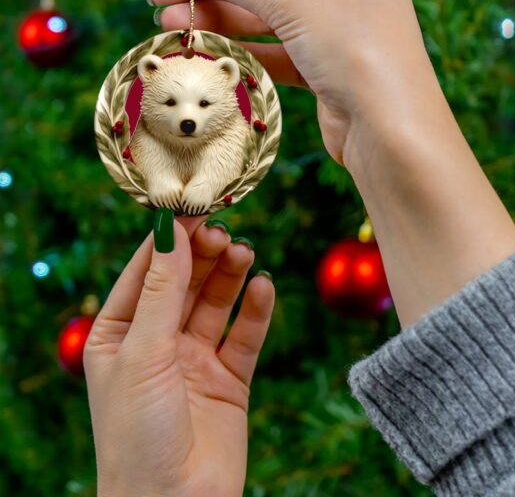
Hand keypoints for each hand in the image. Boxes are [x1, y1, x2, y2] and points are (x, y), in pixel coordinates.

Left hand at [84, 215, 274, 496]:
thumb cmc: (137, 434)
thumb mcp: (143, 352)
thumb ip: (162, 291)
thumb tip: (171, 232)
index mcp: (120, 334)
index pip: (146, 273)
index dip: (169, 241)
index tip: (193, 210)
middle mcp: (158, 342)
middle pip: (185, 283)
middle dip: (204, 256)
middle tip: (224, 233)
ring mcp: (195, 359)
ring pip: (216, 303)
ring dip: (231, 275)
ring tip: (245, 253)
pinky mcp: (229, 378)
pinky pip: (245, 335)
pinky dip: (256, 310)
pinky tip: (263, 287)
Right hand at [150, 0, 431, 166]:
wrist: (390, 129)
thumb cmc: (356, 49)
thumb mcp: (293, 1)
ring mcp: (336, 27)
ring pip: (266, 17)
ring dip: (219, 20)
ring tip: (170, 25)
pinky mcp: (325, 66)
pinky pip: (275, 50)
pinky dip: (242, 50)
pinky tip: (206, 49)